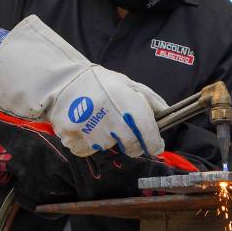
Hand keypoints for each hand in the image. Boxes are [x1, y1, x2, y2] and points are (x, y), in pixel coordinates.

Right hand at [0, 15, 165, 156]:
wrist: (64, 80)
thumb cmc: (99, 82)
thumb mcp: (128, 84)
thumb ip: (149, 99)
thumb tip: (167, 113)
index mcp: (131, 107)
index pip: (151, 139)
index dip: (154, 143)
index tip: (152, 144)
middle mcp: (115, 122)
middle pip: (132, 148)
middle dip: (131, 142)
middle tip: (120, 127)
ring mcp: (93, 133)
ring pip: (108, 148)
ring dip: (106, 139)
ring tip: (97, 120)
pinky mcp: (75, 138)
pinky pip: (87, 150)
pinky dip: (87, 142)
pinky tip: (85, 125)